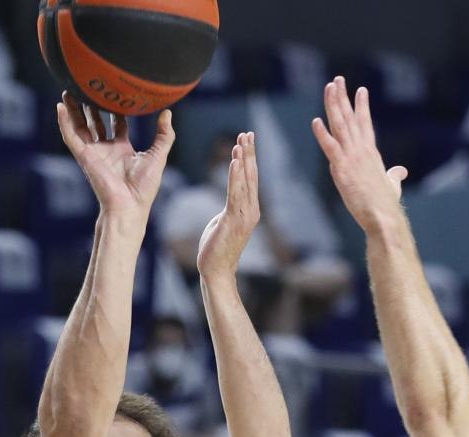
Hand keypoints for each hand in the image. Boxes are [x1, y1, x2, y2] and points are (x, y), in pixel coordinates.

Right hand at [55, 95, 174, 217]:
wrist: (130, 205)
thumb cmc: (144, 188)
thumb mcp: (158, 156)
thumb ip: (164, 135)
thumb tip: (167, 113)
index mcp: (123, 149)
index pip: (117, 124)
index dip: (115, 109)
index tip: (114, 93)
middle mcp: (106, 150)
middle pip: (95, 122)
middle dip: (90, 106)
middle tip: (87, 86)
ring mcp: (93, 153)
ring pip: (79, 126)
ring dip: (73, 110)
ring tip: (67, 91)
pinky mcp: (84, 156)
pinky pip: (71, 136)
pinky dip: (64, 122)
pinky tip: (60, 107)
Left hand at [196, 131, 260, 278]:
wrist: (216, 270)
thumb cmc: (217, 248)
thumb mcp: (223, 222)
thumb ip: (229, 208)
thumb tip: (230, 201)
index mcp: (249, 209)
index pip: (250, 178)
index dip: (249, 158)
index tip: (247, 140)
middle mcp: (251, 209)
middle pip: (251, 176)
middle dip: (249, 153)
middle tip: (247, 133)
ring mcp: (245, 215)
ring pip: (245, 182)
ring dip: (243, 160)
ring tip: (241, 142)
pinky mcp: (234, 220)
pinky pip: (235, 193)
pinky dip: (235, 176)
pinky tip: (235, 161)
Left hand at [312, 77, 407, 233]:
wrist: (384, 217)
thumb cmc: (387, 205)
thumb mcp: (392, 185)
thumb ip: (394, 175)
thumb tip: (400, 171)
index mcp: (371, 153)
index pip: (365, 123)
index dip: (361, 106)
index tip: (360, 89)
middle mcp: (362, 151)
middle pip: (350, 118)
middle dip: (343, 97)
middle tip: (338, 79)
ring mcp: (352, 158)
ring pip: (340, 126)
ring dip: (333, 105)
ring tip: (330, 87)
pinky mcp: (342, 170)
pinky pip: (330, 148)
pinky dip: (322, 134)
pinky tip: (316, 121)